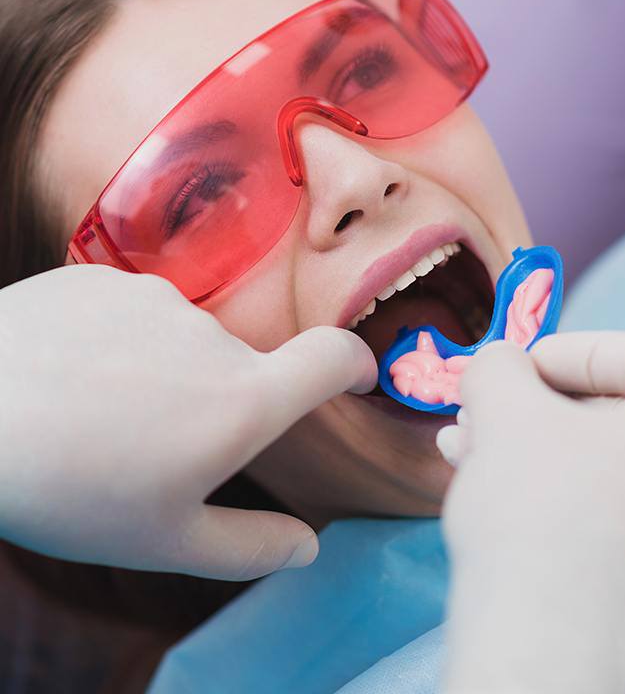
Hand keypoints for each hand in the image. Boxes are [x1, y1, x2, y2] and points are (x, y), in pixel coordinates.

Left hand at [0, 265, 375, 579]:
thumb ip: (252, 546)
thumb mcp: (166, 540)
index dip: (353, 362)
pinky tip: (74, 375)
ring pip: (185, 340)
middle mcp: (212, 336)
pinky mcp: (106, 279)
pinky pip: (135, 314)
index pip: (332, 356)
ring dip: (165, 372)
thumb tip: (308, 546)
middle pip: (241, 366)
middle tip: (155, 444)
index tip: (354, 375)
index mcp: (242, 400)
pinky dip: (122, 343)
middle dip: (220, 401)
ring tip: (102, 412)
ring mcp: (157, 299)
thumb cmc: (69, 490)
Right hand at [438, 332, 624, 693]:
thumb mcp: (503, 409)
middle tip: (479, 410)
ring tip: (463, 447)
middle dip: (534, 404)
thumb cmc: (536, 513)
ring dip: (528, 443)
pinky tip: (485, 486)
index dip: (572, 349)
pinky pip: (601, 508)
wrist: (542, 654)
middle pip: (616, 411)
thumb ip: (498, 364)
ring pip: (599, 461)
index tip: (516, 368)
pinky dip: (546, 486)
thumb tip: (500, 365)